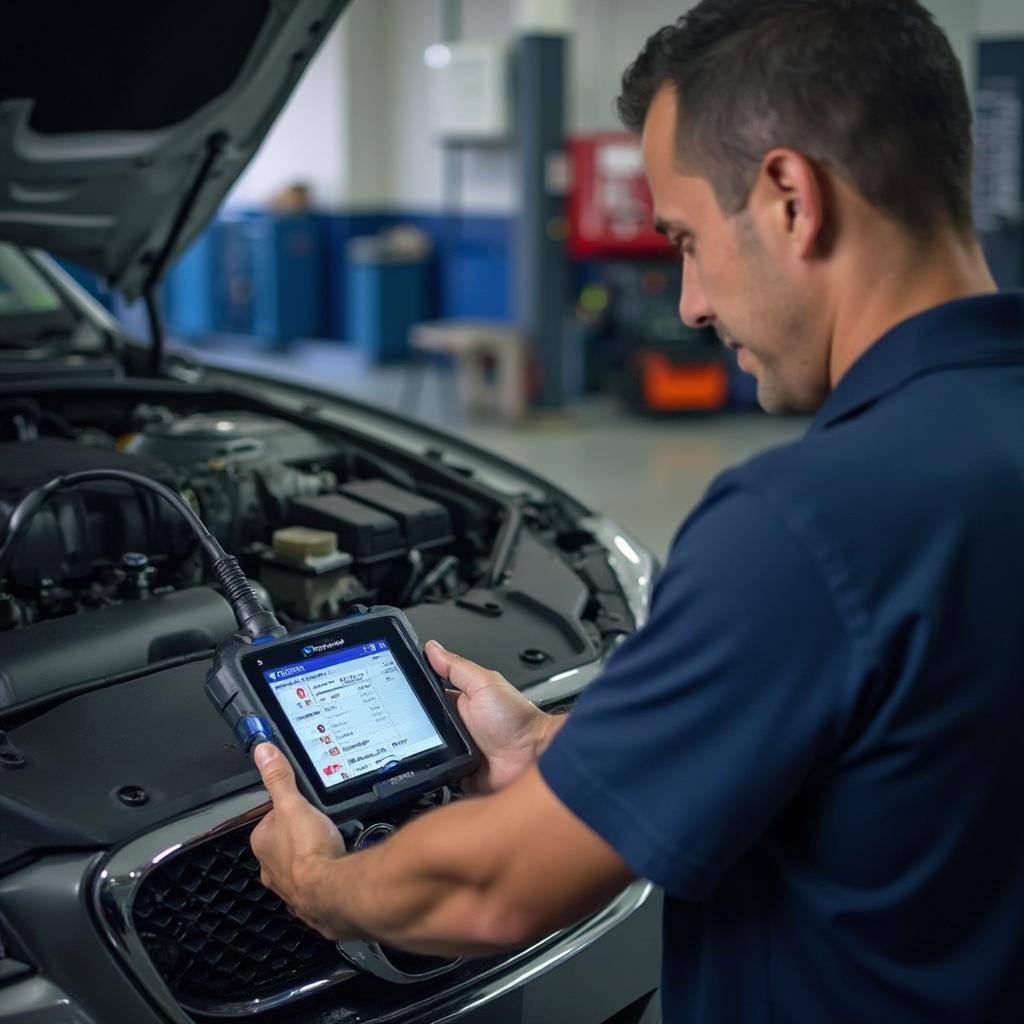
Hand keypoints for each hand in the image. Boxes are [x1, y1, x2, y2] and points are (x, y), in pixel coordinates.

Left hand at [249, 742, 346, 934]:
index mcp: (263, 843)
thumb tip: (264, 752)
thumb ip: (279, 778)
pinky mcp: (309, 900)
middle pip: (286, 842)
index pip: (271, 819)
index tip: (304, 804)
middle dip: (302, 835)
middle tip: (321, 824)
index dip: (289, 809)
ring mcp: (289, 886)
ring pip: (300, 864)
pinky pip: (317, 882)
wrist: (331, 890)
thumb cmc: (308, 850)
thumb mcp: (293, 803)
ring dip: (314, 856)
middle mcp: (271, 867)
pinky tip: (338, 865)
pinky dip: (326, 875)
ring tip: (332, 844)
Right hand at [425, 640, 559, 795]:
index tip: (398, 692)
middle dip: (414, 726)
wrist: (533, 755)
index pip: (428, 696)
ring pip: (425, 749)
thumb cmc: (517, 719)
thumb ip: (456, 667)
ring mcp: (456, 750)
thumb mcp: (484, 684)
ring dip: (423, 749)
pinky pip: (437, 772)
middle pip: (423, 724)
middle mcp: (457, 726)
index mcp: (460, 701)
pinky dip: (433, 770)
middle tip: (411, 724)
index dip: (413, 694)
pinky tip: (434, 765)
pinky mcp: (458, 773)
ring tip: (427, 745)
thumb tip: (432, 648)